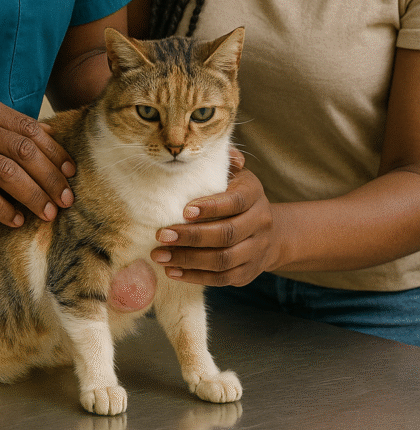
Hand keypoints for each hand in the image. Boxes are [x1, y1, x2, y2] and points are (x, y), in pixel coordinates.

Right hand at [0, 93, 74, 226]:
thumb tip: (51, 140)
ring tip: (48, 213)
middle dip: (51, 178)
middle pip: (24, 151)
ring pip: (8, 173)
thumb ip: (4, 128)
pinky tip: (16, 220)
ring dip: (33, 196)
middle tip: (67, 199)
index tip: (71, 172)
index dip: (55, 152)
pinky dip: (4, 209)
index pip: (29, 129)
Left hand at [151, 150, 277, 285]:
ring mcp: (256, 251)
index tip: (183, 210)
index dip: (211, 207)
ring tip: (159, 255)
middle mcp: (260, 223)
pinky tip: (172, 271)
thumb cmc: (238, 196)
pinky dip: (195, 276)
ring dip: (188, 259)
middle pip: (227, 234)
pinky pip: (221, 279)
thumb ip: (226, 161)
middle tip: (161, 235)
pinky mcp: (247, 273)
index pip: (235, 202)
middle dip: (191, 236)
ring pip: (223, 260)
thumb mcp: (236, 175)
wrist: (271, 232)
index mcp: (254, 194)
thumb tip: (225, 150)